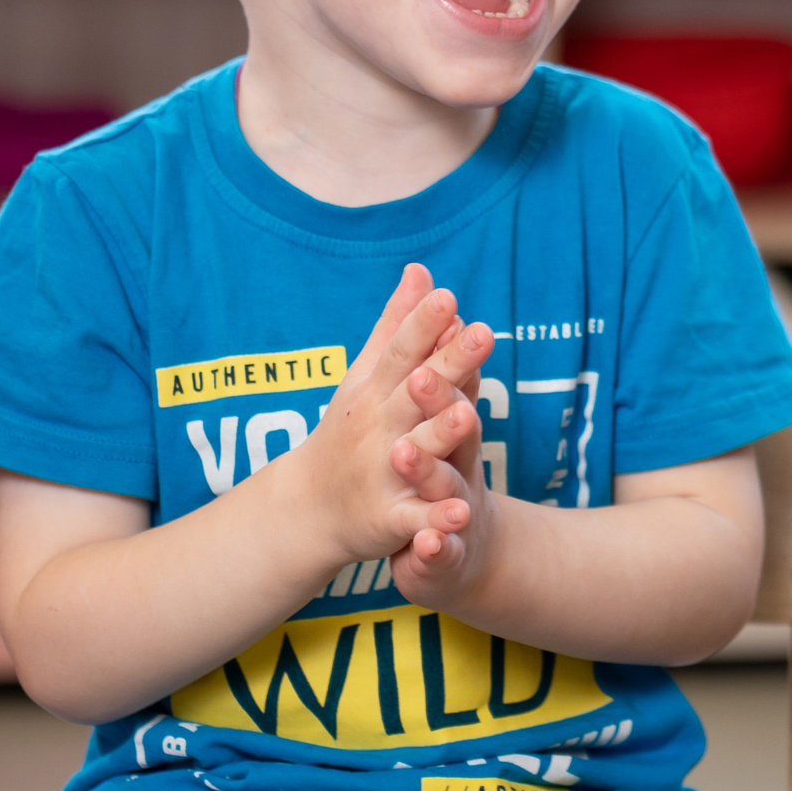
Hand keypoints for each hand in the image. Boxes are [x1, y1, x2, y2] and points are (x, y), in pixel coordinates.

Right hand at [297, 263, 489, 569]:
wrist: (309, 508)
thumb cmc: (348, 429)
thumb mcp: (367, 375)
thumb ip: (398, 326)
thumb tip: (421, 270)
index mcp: (374, 390)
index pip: (402, 350)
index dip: (424, 324)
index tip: (449, 294)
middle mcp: (377, 426)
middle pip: (416, 392)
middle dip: (448, 364)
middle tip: (482, 334)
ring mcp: (383, 473)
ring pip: (417, 451)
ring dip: (440, 434)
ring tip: (467, 415)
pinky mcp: (391, 518)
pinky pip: (417, 519)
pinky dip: (437, 519)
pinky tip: (463, 512)